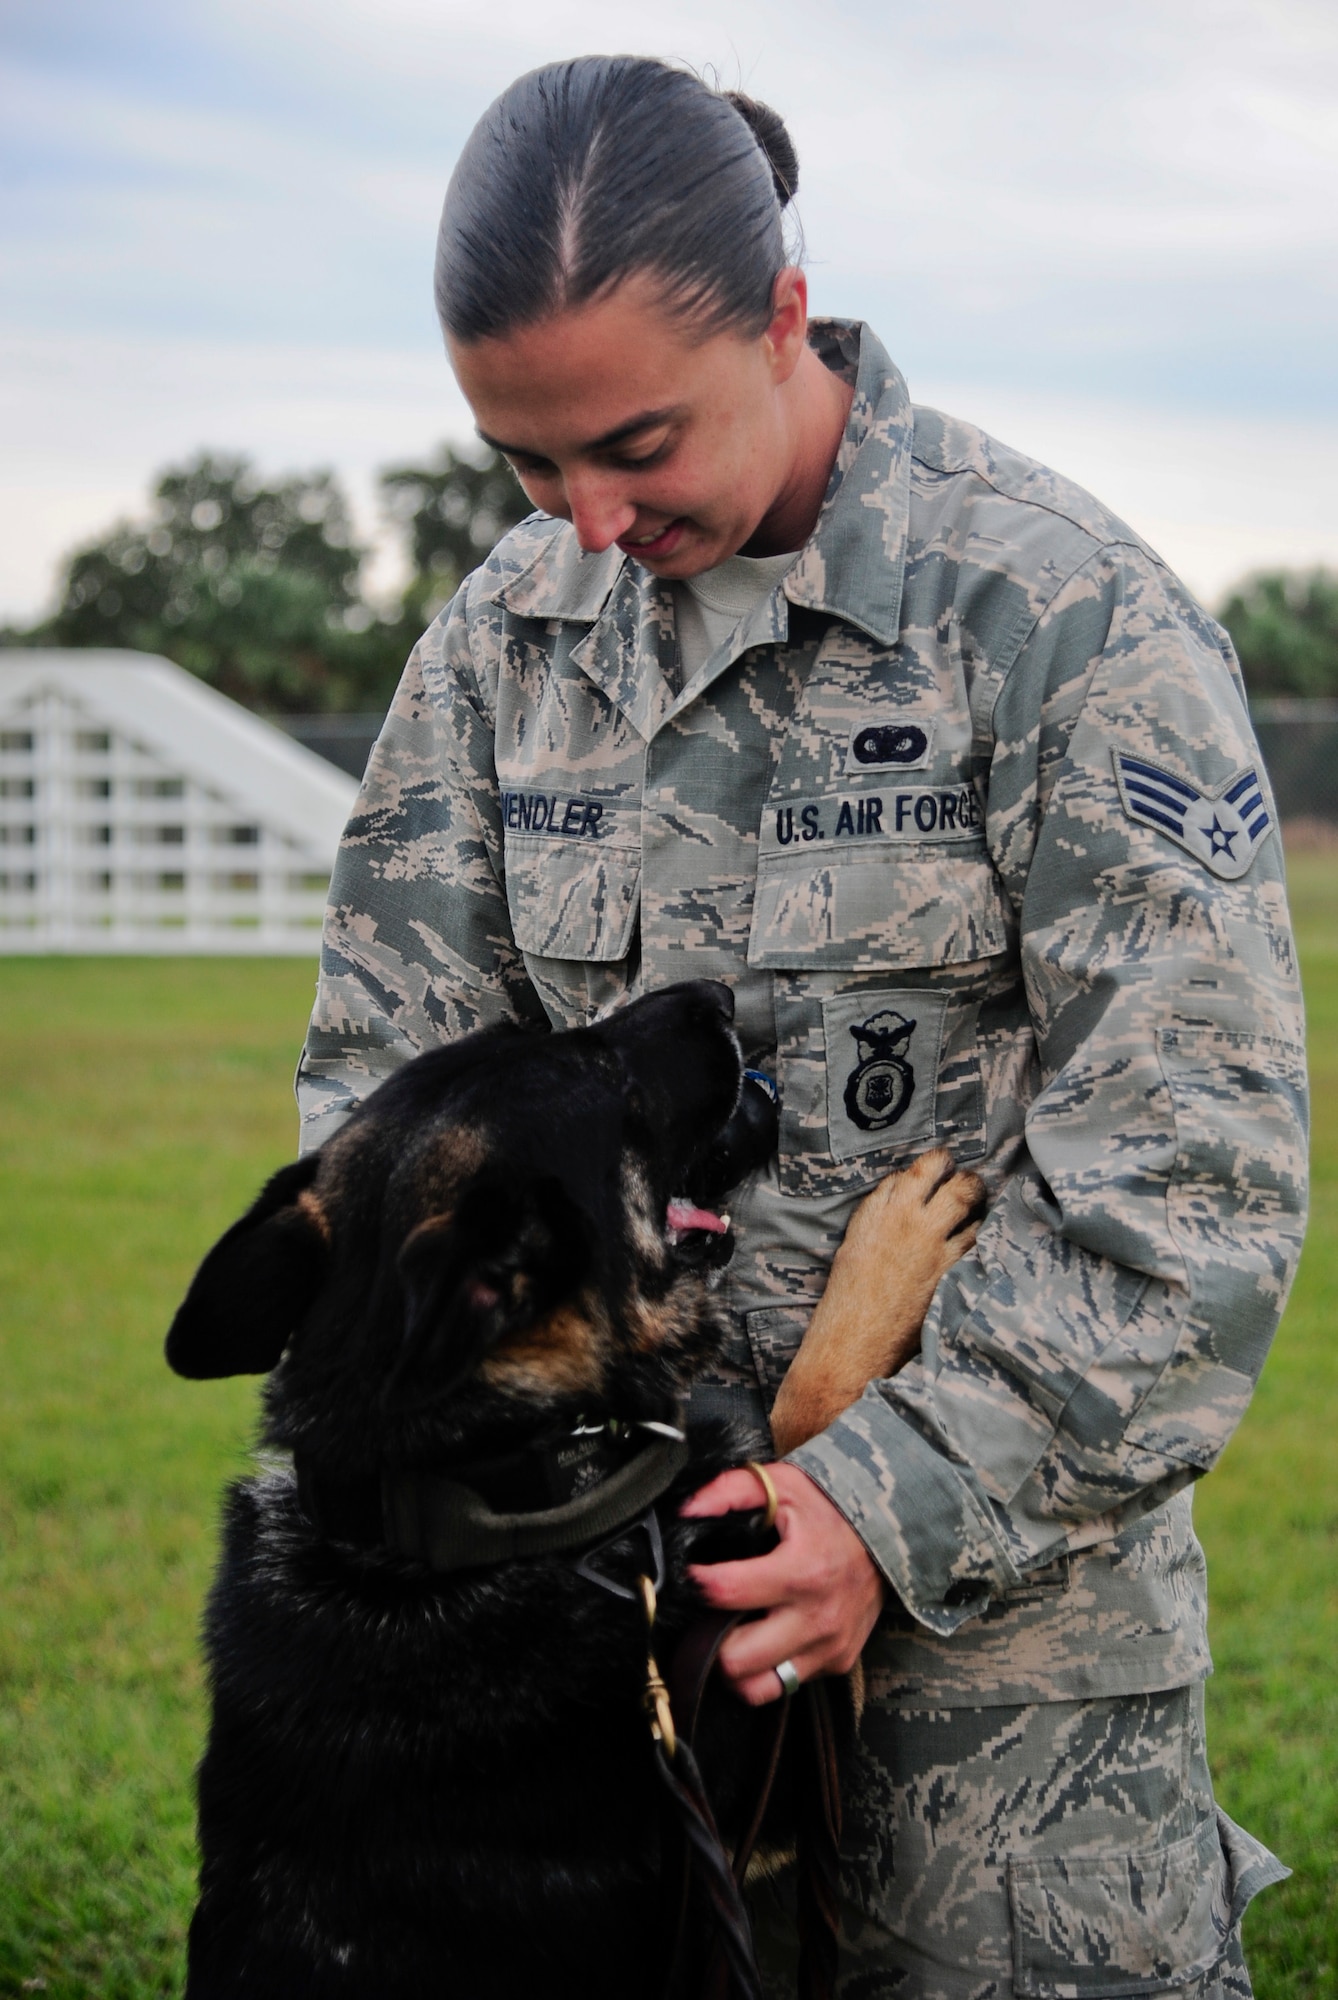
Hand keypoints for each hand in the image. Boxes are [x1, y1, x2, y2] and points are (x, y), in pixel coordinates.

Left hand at [680, 1462, 884, 1705]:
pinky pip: (787, 1683)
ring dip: (737, 1665)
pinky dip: (768, 1666)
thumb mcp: (783, 1484)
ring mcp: (829, 1646)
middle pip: (736, 1659)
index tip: (693, 1575)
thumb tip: (687, 1511)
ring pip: (758, 1687)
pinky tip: (767, 1636)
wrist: (891, 1534)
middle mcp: (816, 1618)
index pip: (726, 1593)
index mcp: (801, 1571)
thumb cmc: (830, 1508)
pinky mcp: (837, 1661)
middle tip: (711, 1614)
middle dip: (711, 1638)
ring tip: (733, 1634)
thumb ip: (729, 1491)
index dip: (697, 1583)